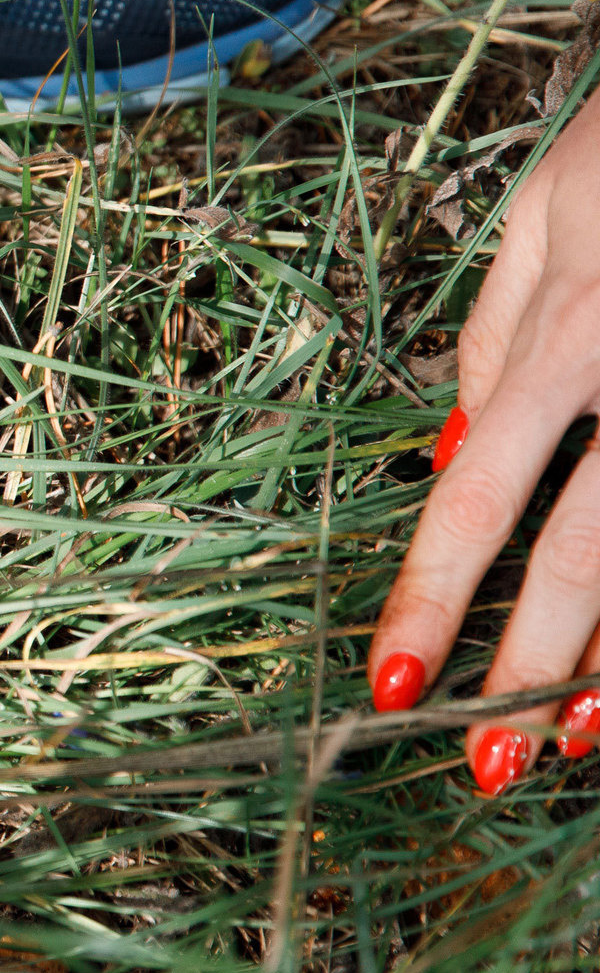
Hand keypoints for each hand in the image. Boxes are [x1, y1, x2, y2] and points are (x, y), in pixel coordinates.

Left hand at [371, 98, 599, 792]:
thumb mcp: (551, 207)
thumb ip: (495, 328)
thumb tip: (446, 446)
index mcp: (572, 336)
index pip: (482, 494)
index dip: (433, 595)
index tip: (391, 679)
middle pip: (584, 558)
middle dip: (532, 675)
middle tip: (487, 765)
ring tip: (579, 745)